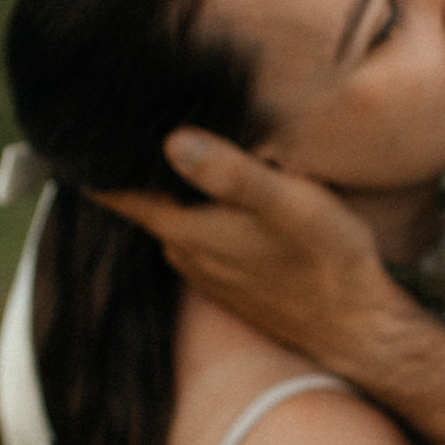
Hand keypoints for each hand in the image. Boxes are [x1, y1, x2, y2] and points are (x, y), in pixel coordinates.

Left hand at [91, 129, 422, 372]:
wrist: (358, 326)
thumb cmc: (329, 262)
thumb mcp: (290, 204)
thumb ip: (233, 174)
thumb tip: (175, 141)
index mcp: (187, 230)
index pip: (116, 192)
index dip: (99, 158)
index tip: (87, 124)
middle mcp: (184, 253)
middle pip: (146, 198)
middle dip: (147, 165)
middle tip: (149, 118)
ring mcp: (204, 271)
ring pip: (175, 216)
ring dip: (181, 189)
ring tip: (194, 148)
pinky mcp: (228, 281)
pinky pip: (201, 236)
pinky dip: (205, 213)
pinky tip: (231, 196)